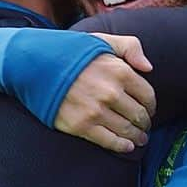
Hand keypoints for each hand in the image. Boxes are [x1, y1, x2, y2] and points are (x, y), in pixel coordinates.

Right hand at [54, 34, 155, 153]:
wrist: (35, 66)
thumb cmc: (70, 52)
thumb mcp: (102, 40)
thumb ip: (130, 47)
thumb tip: (149, 68)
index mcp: (119, 71)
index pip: (147, 95)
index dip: (151, 105)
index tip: (149, 110)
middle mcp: (110, 93)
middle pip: (139, 115)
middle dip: (145, 122)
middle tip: (144, 126)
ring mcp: (96, 111)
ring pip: (126, 130)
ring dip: (137, 136)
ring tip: (140, 138)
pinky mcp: (81, 126)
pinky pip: (109, 141)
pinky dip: (122, 146)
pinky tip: (127, 146)